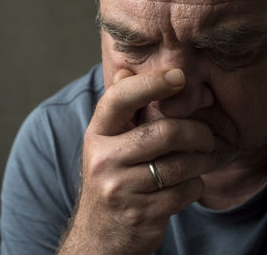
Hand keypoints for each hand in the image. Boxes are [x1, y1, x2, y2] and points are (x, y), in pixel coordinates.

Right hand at [58, 69, 215, 254]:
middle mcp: (103, 160)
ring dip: (201, 162)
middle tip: (208, 137)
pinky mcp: (141, 214)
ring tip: (202, 160)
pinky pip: (184, 191)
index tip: (179, 77)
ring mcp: (119, 189)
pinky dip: (195, 186)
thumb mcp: (105, 144)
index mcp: (96, 136)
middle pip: (163, 133)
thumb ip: (118, 109)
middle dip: (197, 133)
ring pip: (180, 165)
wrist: (99, 234)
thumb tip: (125, 70)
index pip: (119, 100)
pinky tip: (186, 185)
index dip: (150, 83)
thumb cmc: (109, 180)